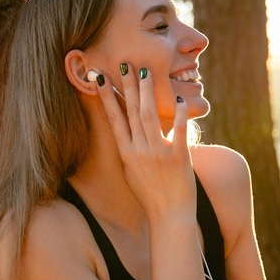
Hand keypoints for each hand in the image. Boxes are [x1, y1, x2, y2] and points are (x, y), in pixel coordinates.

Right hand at [96, 62, 194, 216]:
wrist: (169, 216)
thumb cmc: (151, 195)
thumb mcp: (132, 172)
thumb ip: (130, 150)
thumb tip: (126, 131)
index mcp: (126, 154)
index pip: (113, 119)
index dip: (106, 96)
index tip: (100, 78)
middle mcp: (139, 151)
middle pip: (131, 112)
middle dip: (127, 86)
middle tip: (125, 64)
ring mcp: (158, 153)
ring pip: (149, 116)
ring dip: (147, 92)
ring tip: (145, 72)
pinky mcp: (178, 157)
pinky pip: (177, 131)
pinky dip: (177, 114)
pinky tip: (177, 99)